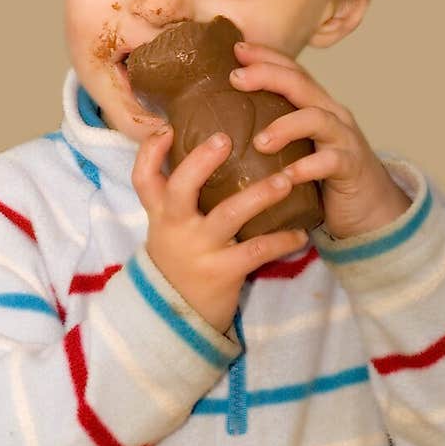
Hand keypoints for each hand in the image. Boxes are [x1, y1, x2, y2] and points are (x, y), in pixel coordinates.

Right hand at [131, 124, 308, 333]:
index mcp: (161, 213)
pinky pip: (258, 250)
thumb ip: (178, 196)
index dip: (150, 151)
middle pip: (180, 188)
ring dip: (260, 195)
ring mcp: (200, 250)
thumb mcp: (168, 228)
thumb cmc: (179, 260)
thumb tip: (204, 149)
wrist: (176, 318)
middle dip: (201, 161)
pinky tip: (301, 232)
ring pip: (228, 215)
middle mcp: (176, 228)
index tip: (168, 127)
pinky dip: (283, 240)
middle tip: (226, 138)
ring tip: (286, 180)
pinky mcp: (224, 272)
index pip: (143, 178)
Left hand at [229, 41, 411, 240]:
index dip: (265, 56)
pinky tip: (286, 177)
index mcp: (316, 106)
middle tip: (236, 78)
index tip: (236, 48)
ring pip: (317, 118)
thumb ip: (272, 135)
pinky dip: (307, 167)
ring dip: (285, 126)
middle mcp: (332, 115)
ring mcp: (344, 139)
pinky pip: (330, 161)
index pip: (291, 71)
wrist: (371, 209)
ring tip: (259, 142)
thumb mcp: (297, 149)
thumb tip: (221, 130)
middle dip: (268, 75)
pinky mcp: (352, 167)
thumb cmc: (324, 179)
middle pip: (301, 84)